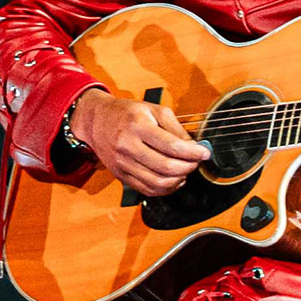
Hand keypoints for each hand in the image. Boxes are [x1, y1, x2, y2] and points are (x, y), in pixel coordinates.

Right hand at [70, 89, 209, 198]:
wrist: (96, 121)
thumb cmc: (127, 113)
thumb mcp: (153, 110)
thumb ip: (175, 128)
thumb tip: (194, 147)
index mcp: (138, 126)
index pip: (172, 146)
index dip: (193, 152)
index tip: (204, 152)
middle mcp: (128, 146)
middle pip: (166, 167)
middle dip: (188, 167)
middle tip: (196, 161)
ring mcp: (123, 164)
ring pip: (158, 183)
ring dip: (179, 180)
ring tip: (185, 170)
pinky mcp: (121, 176)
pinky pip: (148, 190)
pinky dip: (166, 188)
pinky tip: (173, 179)